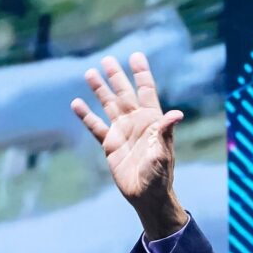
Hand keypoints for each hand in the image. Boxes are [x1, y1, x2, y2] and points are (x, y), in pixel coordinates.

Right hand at [70, 52, 187, 239]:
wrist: (147, 196)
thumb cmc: (160, 176)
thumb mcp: (163, 153)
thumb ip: (165, 132)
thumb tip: (176, 113)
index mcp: (151, 121)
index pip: (146, 91)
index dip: (141, 74)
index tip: (136, 56)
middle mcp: (136, 122)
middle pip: (124, 93)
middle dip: (116, 76)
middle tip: (108, 59)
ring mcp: (122, 132)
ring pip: (108, 105)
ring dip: (100, 89)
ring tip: (90, 73)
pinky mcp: (110, 145)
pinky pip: (96, 127)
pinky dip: (86, 116)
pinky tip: (76, 104)